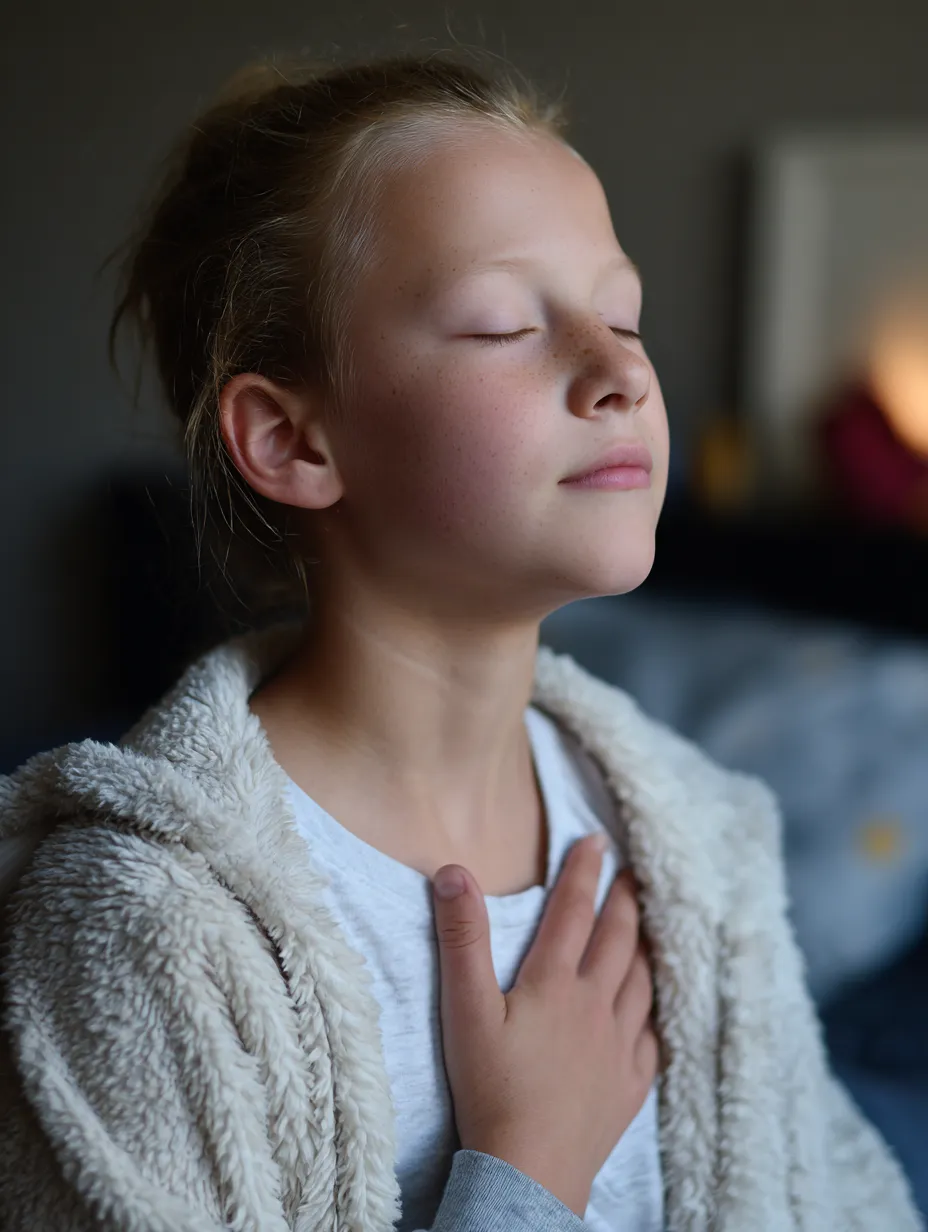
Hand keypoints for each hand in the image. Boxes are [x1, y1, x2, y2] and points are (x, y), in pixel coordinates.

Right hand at [431, 833, 657, 1218]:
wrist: (528, 1171)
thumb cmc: (490, 1089)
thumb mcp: (465, 1009)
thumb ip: (462, 938)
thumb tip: (454, 871)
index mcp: (555, 984)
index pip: (572, 912)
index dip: (583, 872)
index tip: (596, 840)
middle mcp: (595, 1007)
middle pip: (617, 941)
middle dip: (624, 901)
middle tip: (634, 873)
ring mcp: (618, 1048)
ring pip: (642, 983)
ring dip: (646, 948)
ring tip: (649, 929)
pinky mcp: (628, 1086)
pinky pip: (652, 1038)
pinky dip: (654, 1013)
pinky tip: (651, 1012)